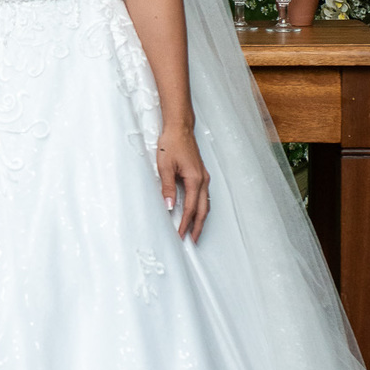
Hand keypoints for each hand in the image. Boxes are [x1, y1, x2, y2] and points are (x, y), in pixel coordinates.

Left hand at [156, 125, 208, 241]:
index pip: (190, 208)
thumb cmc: (171, 144)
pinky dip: (200, 207)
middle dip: (198, 227)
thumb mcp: (164, 167)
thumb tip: (169, 206)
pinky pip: (203, 196)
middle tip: (193, 241)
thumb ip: (167, 188)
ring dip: (200, 218)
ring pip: (205, 203)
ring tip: (194, 231)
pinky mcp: (201, 174)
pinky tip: (195, 212)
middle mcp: (203, 180)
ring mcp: (203, 177)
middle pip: (202, 210)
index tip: (180, 235)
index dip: (185, 224)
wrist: (179, 128)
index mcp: (194, 179)